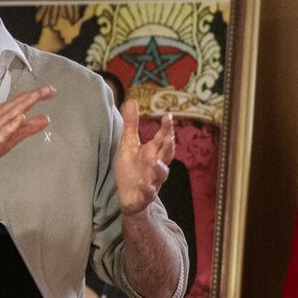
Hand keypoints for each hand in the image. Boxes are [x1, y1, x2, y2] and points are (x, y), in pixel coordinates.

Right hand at [0, 86, 54, 179]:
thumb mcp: (12, 136)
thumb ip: (29, 128)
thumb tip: (45, 119)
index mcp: (0, 115)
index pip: (20, 102)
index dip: (35, 95)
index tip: (49, 90)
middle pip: (17, 104)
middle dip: (33, 95)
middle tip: (49, 89)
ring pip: (10, 114)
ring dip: (24, 104)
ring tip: (37, 96)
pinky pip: (2, 132)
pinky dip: (12, 124)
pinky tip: (21, 118)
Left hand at [115, 98, 174, 214]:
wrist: (129, 197)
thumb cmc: (131, 169)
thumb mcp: (128, 144)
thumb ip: (131, 124)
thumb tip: (132, 100)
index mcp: (153, 151)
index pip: (163, 138)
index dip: (166, 128)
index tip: (168, 116)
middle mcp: (156, 165)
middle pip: (167, 154)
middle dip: (169, 145)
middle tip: (168, 136)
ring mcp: (153, 180)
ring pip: (161, 173)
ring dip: (160, 167)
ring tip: (154, 161)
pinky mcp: (146, 194)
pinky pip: (149, 192)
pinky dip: (148, 189)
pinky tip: (146, 186)